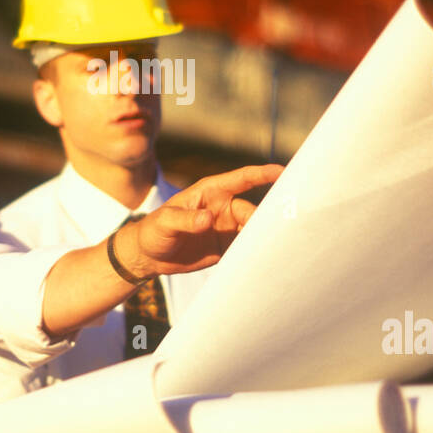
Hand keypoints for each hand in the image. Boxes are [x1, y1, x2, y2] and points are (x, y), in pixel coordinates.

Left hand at [115, 164, 283, 278]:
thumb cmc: (154, 230)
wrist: (149, 255)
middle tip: (279, 230)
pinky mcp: (227, 248)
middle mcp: (224, 208)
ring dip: (264, 237)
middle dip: (265, 219)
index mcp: (211, 192)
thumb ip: (185, 219)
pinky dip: (257, 253)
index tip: (283, 172)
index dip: (263, 174)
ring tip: (277, 247)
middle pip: (252, 211)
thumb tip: (208, 219)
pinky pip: (247, 248)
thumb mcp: (165, 222)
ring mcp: (227, 228)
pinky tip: (266, 260)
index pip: (242, 179)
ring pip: (254, 230)